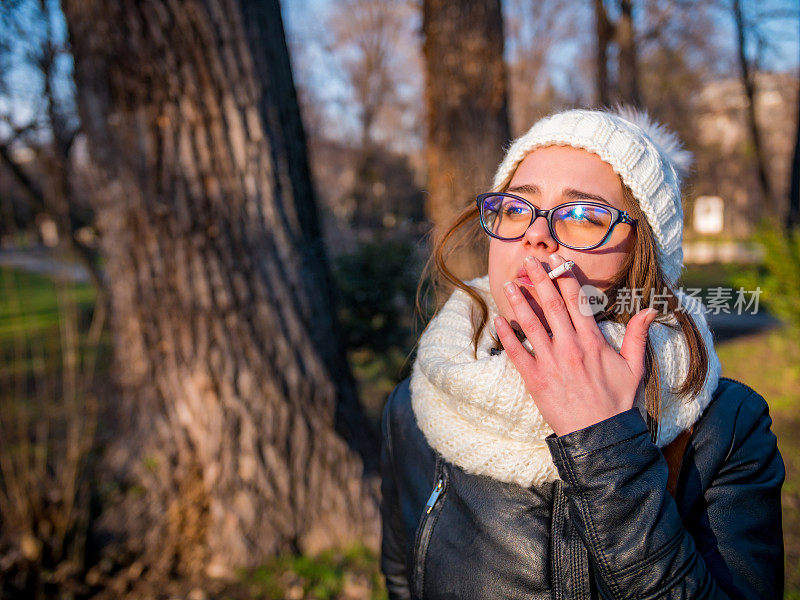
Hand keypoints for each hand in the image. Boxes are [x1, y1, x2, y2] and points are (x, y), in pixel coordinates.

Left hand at [494, 254, 658, 436]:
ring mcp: (550, 363)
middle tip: (528, 260)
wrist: (600, 435)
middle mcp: (570, 347)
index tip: (557, 260)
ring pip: (531, 325)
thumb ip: (638, 336)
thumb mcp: (634, 367)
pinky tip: (498, 320)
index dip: (566, 278)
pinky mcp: (535, 380)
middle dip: (539, 280)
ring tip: (508, 284)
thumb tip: (650, 310)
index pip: (576, 301)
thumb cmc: (617, 401)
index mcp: (592, 341)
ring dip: (518, 302)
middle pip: (551, 305)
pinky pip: (517, 353)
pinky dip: (507, 336)